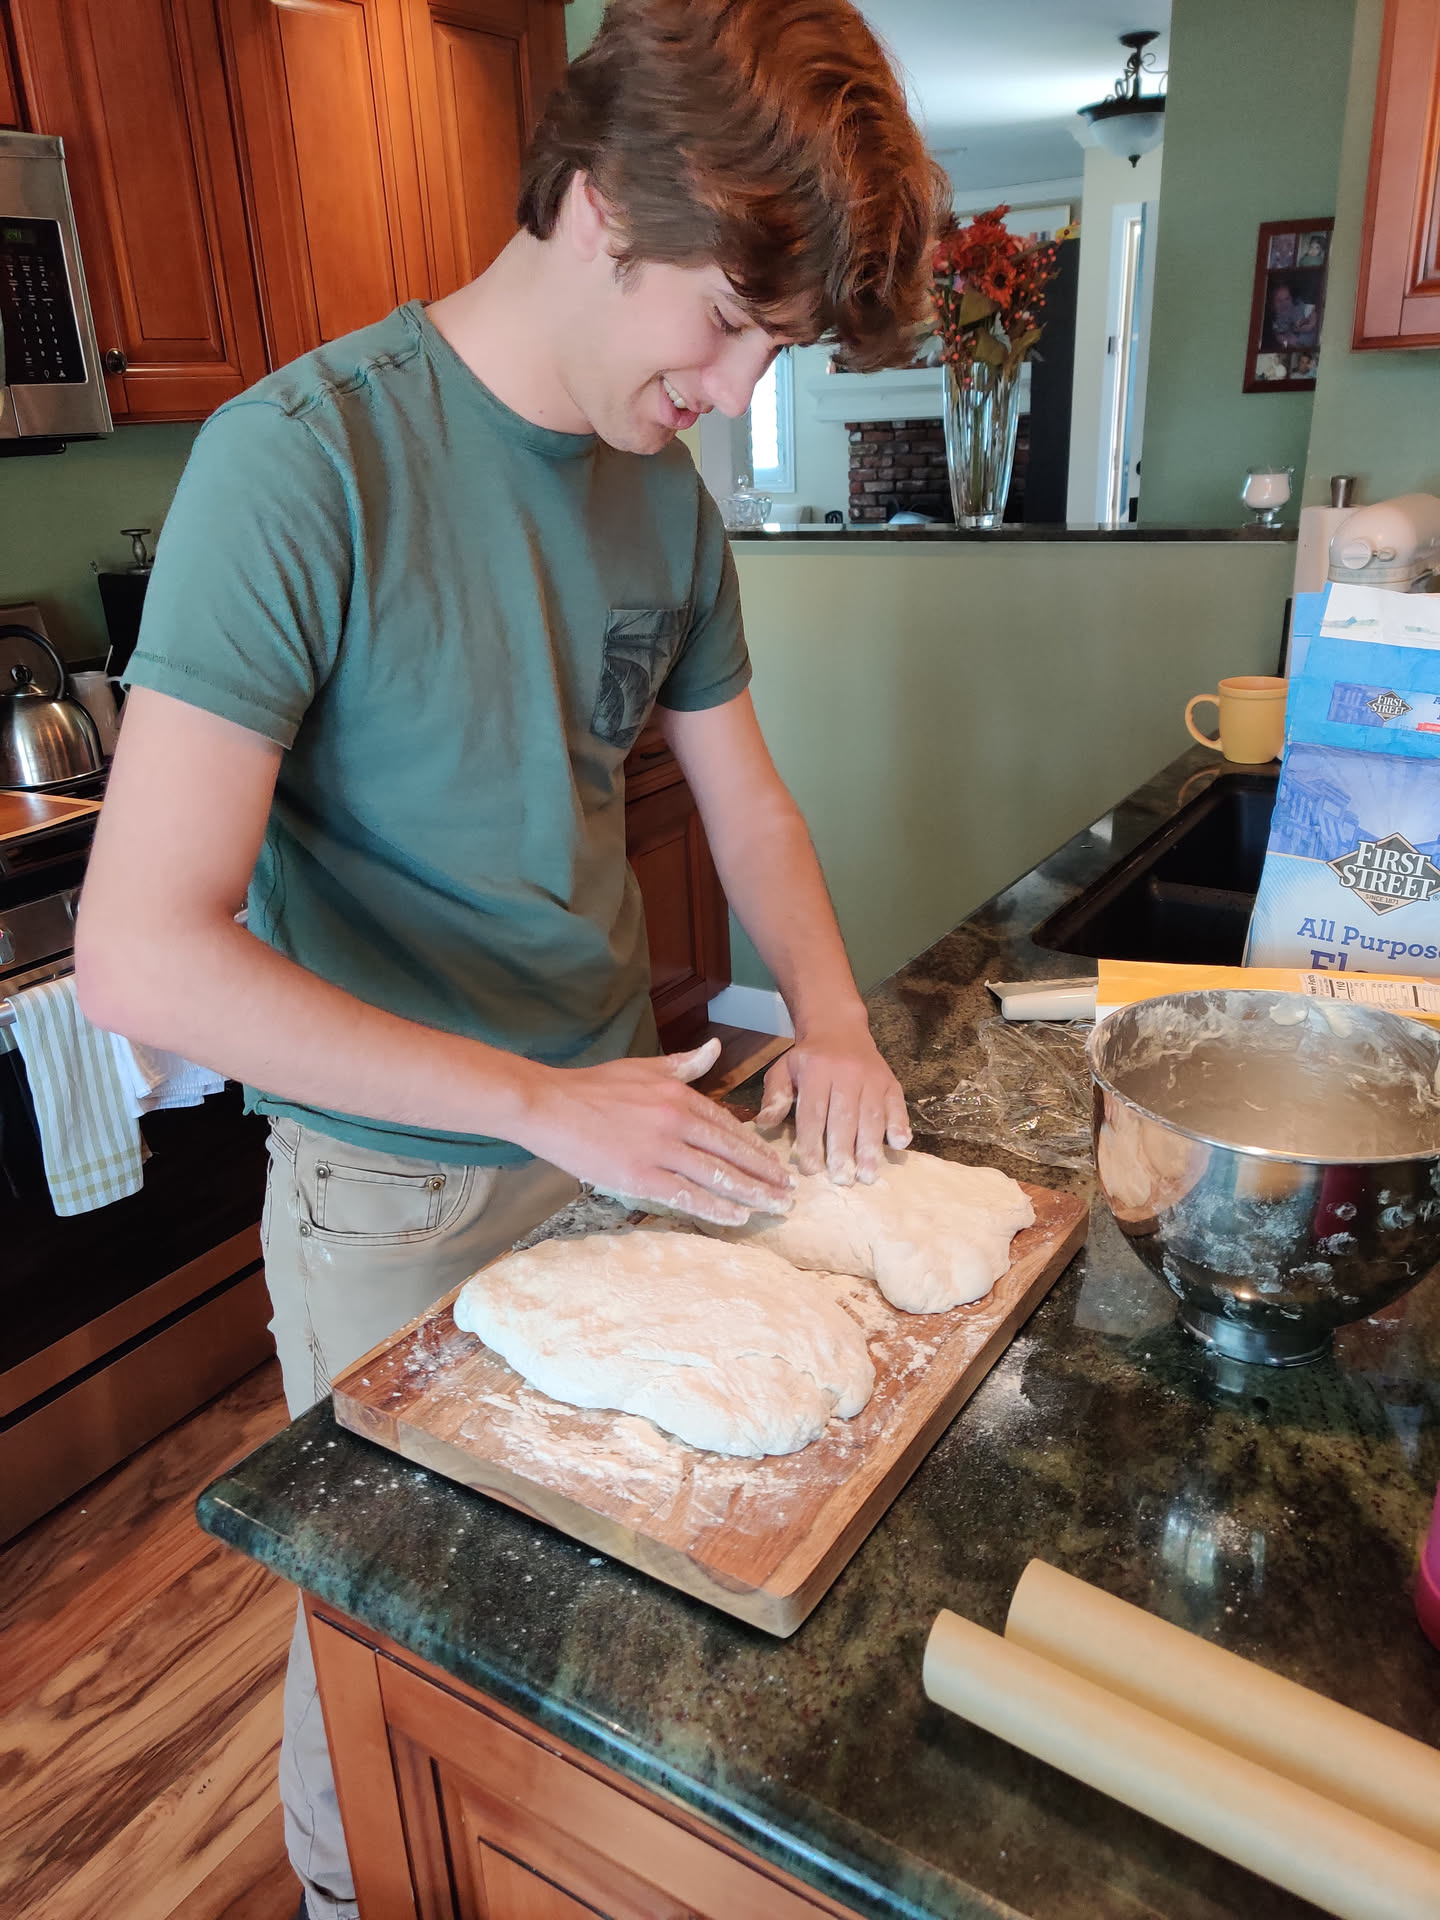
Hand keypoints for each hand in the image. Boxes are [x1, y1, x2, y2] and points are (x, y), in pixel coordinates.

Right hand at [518, 1038, 795, 1225]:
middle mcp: (677, 1121)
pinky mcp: (640, 1176)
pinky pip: (687, 1195)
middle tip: (789, 1193)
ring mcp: (660, 1150)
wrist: (549, 1105)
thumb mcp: (645, 1067)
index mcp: (679, 1095)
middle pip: (732, 1152)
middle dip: (765, 1175)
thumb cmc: (594, 1086)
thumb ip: (684, 1064)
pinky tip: (737, 1218)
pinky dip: (715, 1208)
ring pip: (717, 1175)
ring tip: (775, 1208)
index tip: (776, 1166)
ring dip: (751, 1194)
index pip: (729, 1126)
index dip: (756, 1149)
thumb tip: (715, 1048)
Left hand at [757, 1016, 909, 1185]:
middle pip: (844, 1117)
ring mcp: (871, 1077)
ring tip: (867, 1175)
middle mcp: (846, 1073)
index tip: (810, 1169)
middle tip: (841, 1180)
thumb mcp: (784, 1070)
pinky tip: (899, 1144)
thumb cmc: (809, 1058)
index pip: (813, 1112)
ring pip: (872, 1115)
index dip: (812, 1141)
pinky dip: (899, 1124)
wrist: (839, 1027)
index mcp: (815, 1071)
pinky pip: (896, 1104)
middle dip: (843, 1151)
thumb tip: (764, 1124)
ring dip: (870, 1147)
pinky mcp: (890, 1081)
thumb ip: (775, 1096)